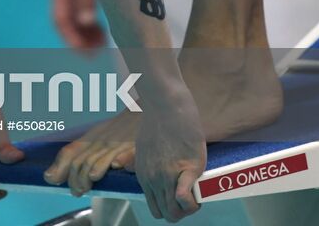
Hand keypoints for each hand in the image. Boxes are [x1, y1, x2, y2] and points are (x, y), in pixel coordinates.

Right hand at [52, 0, 106, 48]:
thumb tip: (85, 22)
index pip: (60, 19)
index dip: (72, 39)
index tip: (87, 53)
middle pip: (67, 23)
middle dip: (80, 40)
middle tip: (99, 50)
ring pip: (76, 19)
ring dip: (86, 34)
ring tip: (104, 41)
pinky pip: (85, 12)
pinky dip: (93, 24)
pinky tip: (105, 29)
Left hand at [135, 89, 204, 221]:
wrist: (166, 103)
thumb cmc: (156, 120)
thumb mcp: (140, 145)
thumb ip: (135, 160)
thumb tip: (121, 165)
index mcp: (144, 176)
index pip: (156, 209)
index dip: (170, 207)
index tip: (180, 196)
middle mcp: (154, 180)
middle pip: (168, 215)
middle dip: (182, 211)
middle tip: (192, 195)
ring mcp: (169, 175)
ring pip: (177, 212)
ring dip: (190, 208)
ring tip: (197, 191)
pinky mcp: (187, 167)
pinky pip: (184, 198)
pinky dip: (191, 201)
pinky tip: (196, 189)